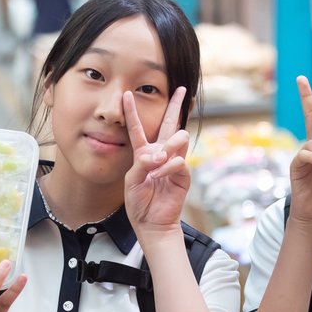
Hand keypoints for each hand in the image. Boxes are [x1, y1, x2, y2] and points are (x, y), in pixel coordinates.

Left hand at [124, 87, 191, 236]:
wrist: (151, 221)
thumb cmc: (138, 201)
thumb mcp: (131, 180)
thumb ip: (142, 163)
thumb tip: (161, 153)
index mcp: (143, 152)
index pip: (137, 128)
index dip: (132, 111)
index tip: (127, 93)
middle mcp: (160, 153)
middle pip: (170, 123)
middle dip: (177, 105)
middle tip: (183, 89)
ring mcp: (173, 161)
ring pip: (179, 137)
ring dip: (169, 145)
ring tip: (159, 159)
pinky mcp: (183, 173)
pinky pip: (178, 161)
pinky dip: (166, 168)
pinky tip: (158, 176)